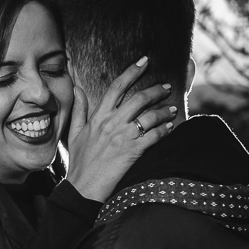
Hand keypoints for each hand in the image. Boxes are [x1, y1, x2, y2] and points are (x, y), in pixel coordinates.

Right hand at [65, 57, 176, 201]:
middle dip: (155, 89)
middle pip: (138, 98)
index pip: (116, 87)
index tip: (144, 61)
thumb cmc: (79, 162)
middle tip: (166, 86)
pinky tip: (170, 128)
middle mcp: (111, 123)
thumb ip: (78, 109)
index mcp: (98, 116)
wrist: (83, 188)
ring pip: (149, 116)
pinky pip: (153, 136)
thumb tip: (77, 88)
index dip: (132, 71)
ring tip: (173, 108)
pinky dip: (164, 130)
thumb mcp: (75, 133)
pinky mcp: (132, 152)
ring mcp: (122, 137)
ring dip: (164, 110)